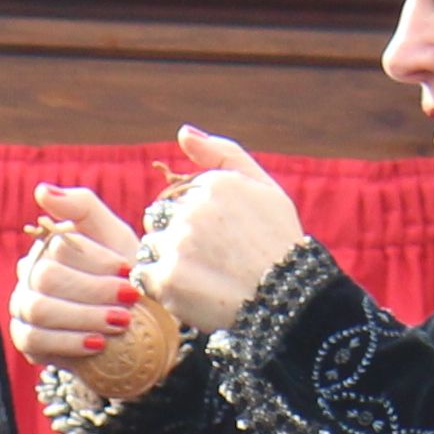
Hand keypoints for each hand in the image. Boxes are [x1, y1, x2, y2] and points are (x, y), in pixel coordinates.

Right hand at [11, 186, 147, 367]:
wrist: (133, 323)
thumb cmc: (123, 274)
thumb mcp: (113, 236)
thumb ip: (83, 207)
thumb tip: (41, 191)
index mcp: (48, 245)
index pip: (59, 247)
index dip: (96, 260)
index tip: (129, 270)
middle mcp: (28, 274)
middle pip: (47, 278)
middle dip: (93, 290)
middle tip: (130, 299)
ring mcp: (23, 307)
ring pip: (39, 309)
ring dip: (84, 316)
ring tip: (121, 322)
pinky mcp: (25, 339)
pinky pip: (34, 340)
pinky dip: (69, 341)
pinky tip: (98, 343)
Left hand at [140, 131, 302, 337]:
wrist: (289, 300)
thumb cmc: (277, 242)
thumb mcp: (263, 187)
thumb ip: (222, 154)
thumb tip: (183, 132)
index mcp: (214, 184)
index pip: (178, 196)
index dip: (195, 220)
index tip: (221, 238)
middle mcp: (194, 210)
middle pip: (159, 219)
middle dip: (176, 237)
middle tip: (210, 260)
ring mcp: (179, 245)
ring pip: (151, 246)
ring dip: (166, 261)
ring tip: (202, 276)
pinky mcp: (168, 279)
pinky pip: (144, 275)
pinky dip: (161, 285)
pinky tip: (191, 290)